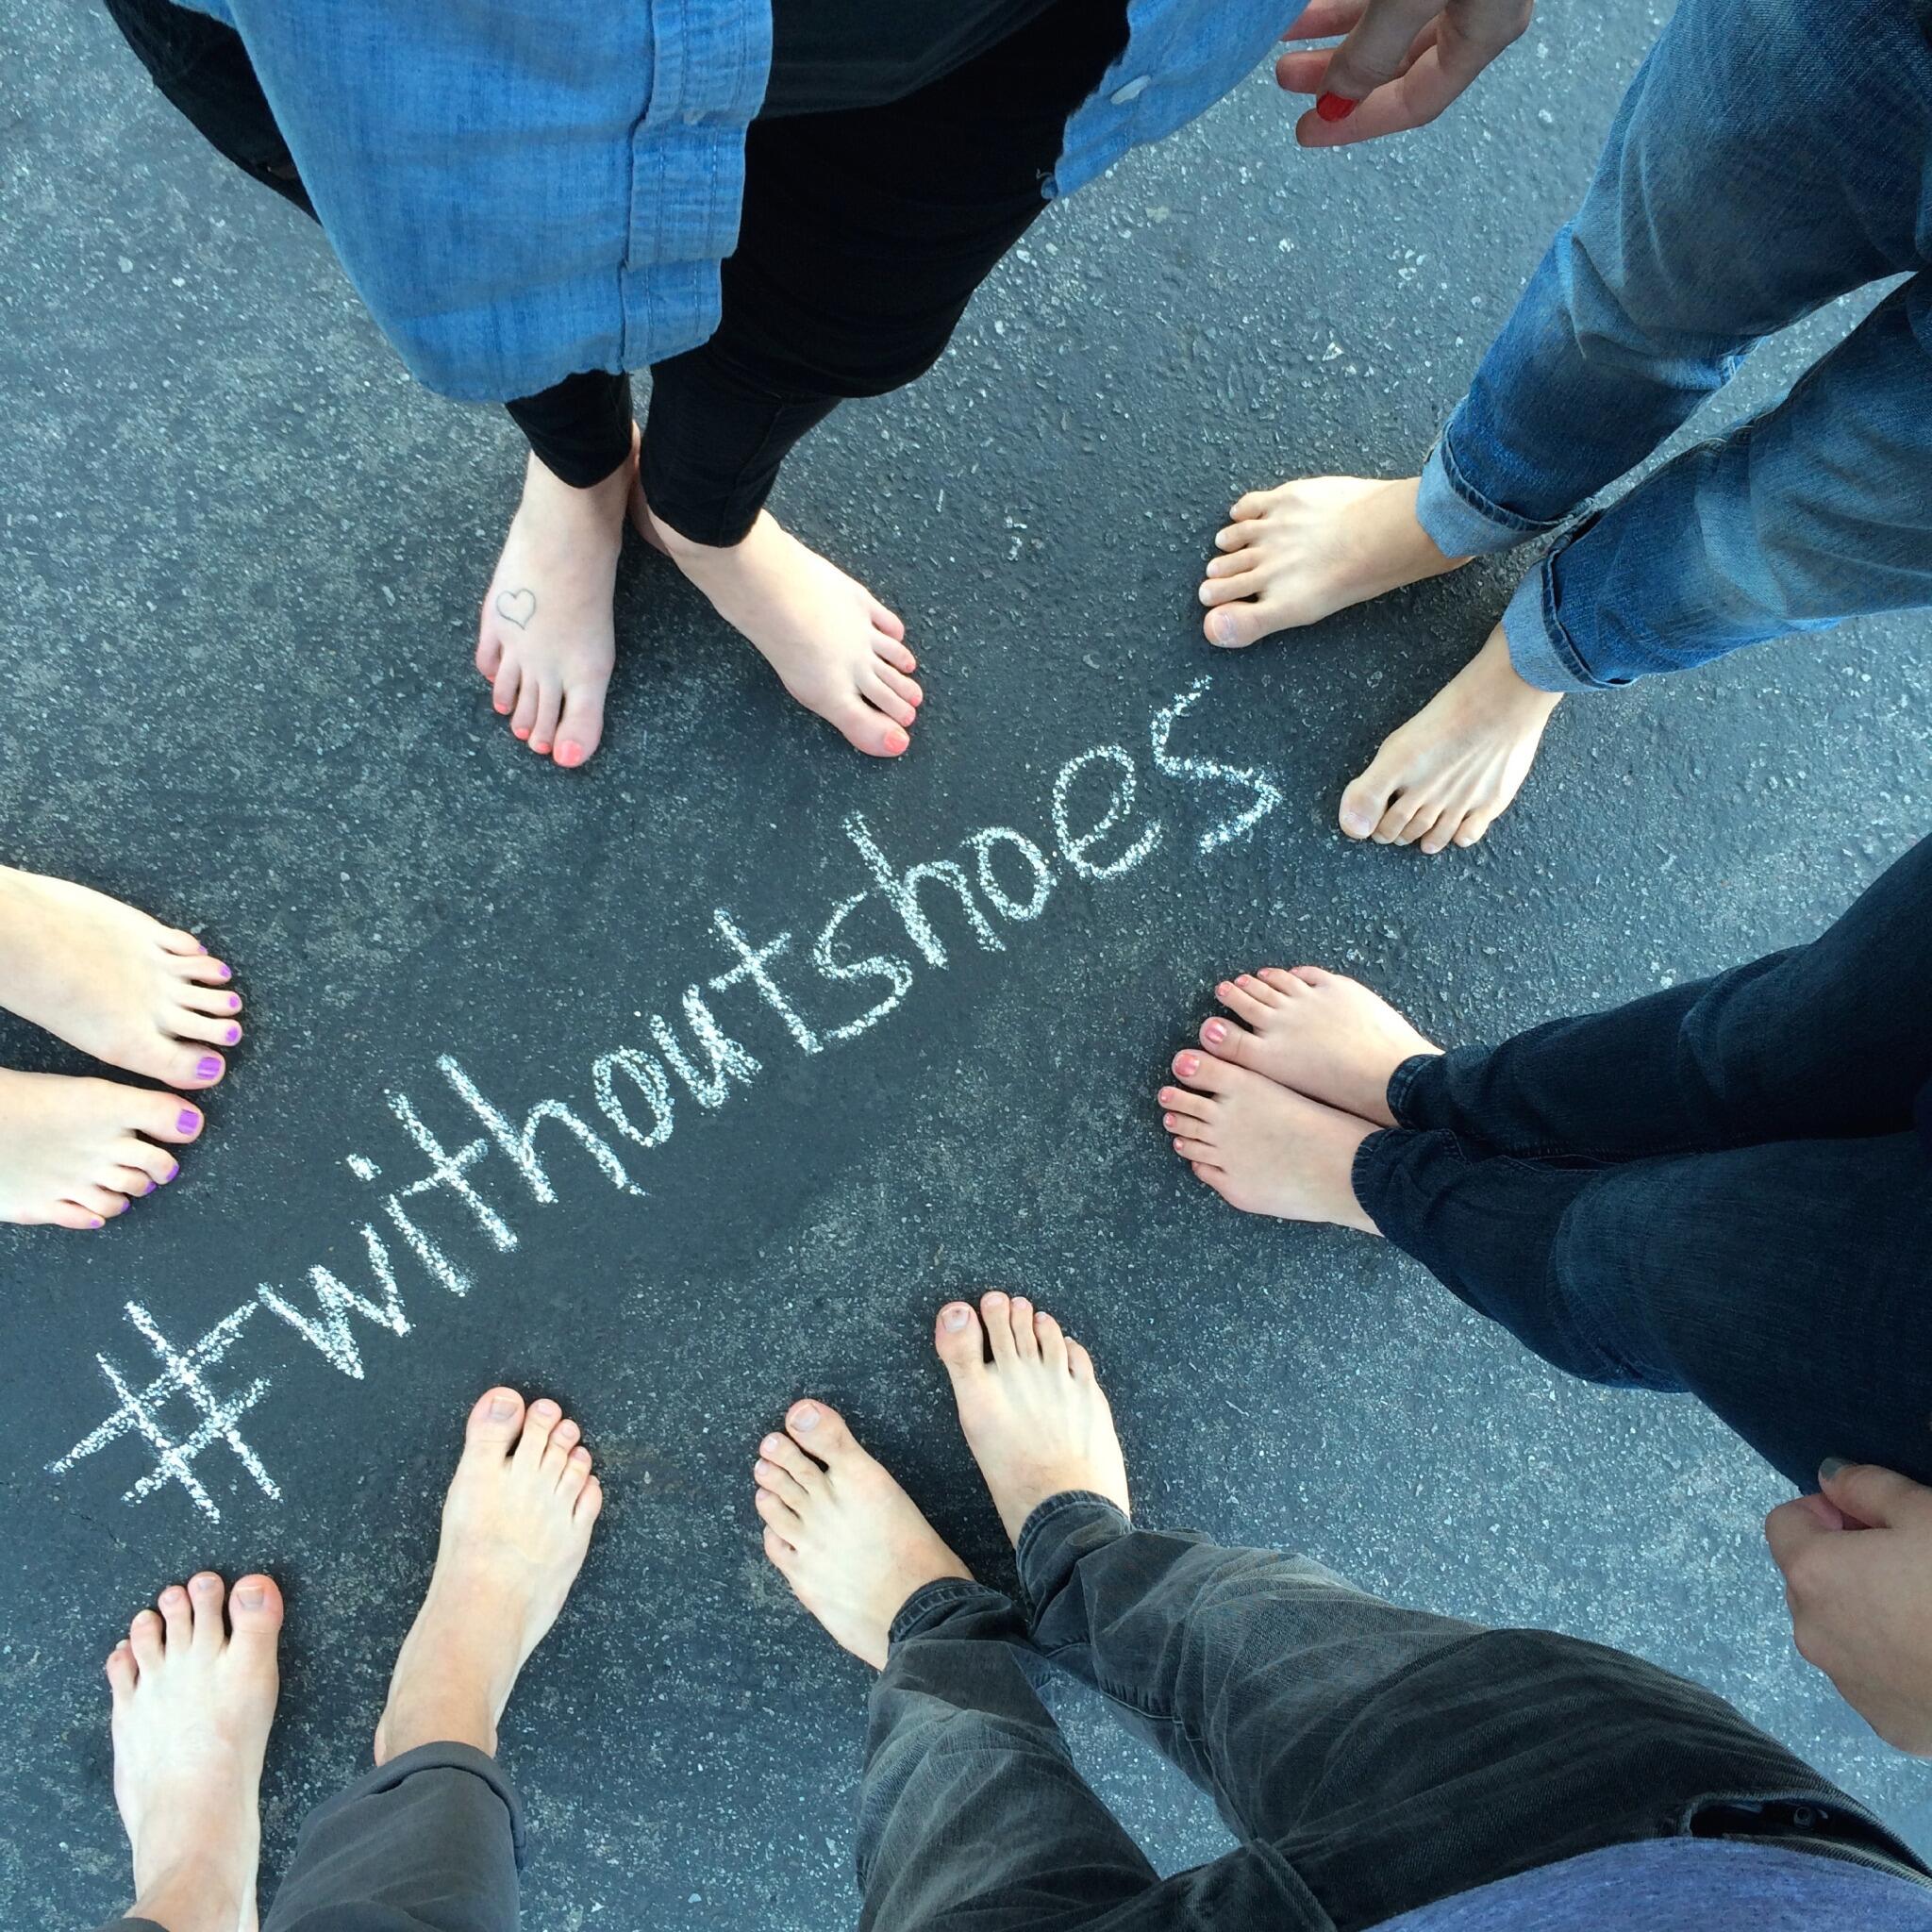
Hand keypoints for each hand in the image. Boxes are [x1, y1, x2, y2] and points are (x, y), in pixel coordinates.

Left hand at [1277, 0, 1533, 147]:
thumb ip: (1374, 50)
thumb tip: (1337, 98)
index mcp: (1484, 32)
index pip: (1414, 101)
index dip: (1357, 123)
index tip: (1304, 131)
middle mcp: (1476, 9)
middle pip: (1395, 61)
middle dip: (1335, 70)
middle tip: (1285, 75)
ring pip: (1387, 17)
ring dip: (1333, 27)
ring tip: (1284, 28)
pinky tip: (1310, 1)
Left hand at [1764, 1461, 1931, 1754]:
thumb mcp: (1925, 1512)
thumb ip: (1867, 1486)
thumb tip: (1830, 1476)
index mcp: (1812, 1574)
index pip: (1784, 1522)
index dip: (1825, 1510)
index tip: (1868, 1518)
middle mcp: (1811, 1631)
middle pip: (1807, 1578)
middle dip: (1842, 1563)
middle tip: (1902, 1562)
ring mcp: (1847, 1685)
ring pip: (1837, 1631)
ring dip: (1863, 1614)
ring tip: (1923, 1609)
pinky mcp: (1887, 1724)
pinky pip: (1872, 1678)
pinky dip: (1891, 1662)